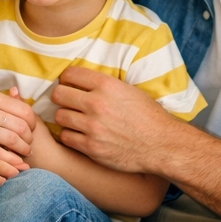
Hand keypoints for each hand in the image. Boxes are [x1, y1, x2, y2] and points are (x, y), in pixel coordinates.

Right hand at [0, 88, 34, 164]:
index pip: (23, 109)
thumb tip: (19, 95)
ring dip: (22, 149)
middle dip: (29, 138)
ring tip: (23, 154)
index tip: (31, 131)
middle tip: (29, 145)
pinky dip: (10, 159)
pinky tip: (13, 163)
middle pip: (21, 125)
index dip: (32, 123)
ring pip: (12, 139)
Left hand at [51, 67, 178, 174]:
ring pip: (59, 116)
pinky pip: (65, 137)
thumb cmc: (149, 117)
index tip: (70, 83)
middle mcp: (96, 104)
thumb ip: (105, 85)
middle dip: (62, 97)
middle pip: (59, 94)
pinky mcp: (91, 147)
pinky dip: (70, 135)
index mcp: (107, 85)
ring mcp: (92, 127)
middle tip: (68, 102)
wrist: (161, 145)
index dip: (68, 78)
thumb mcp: (130, 90)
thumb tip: (85, 81)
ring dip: (65, 117)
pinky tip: (79, 134)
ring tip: (74, 119)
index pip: (71, 74)